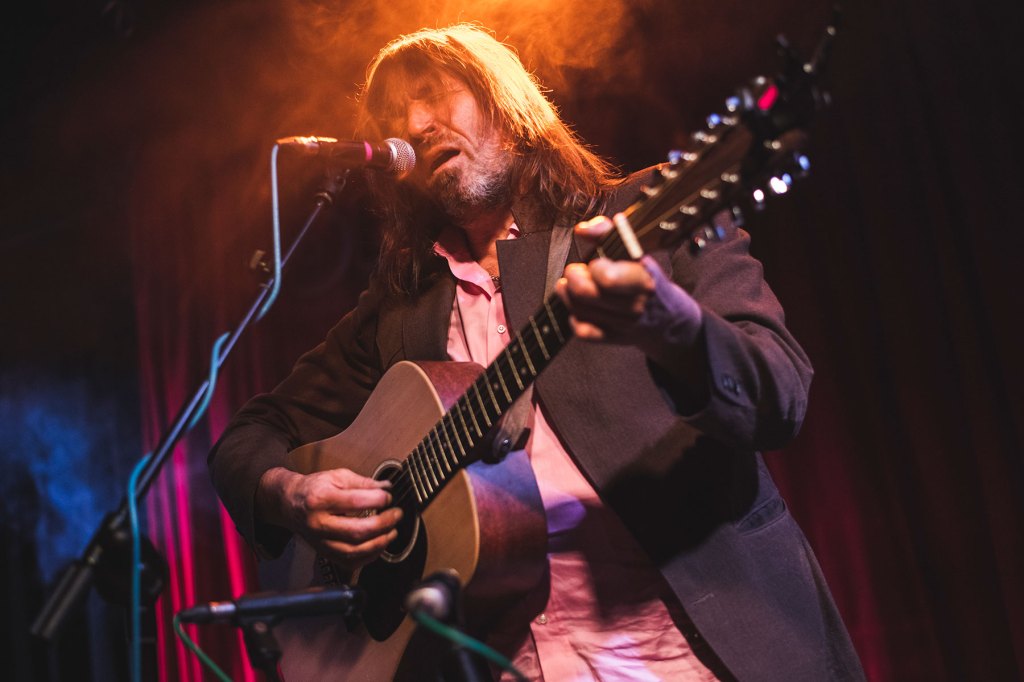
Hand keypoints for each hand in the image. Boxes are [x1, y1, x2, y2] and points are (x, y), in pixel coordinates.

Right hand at [256, 467, 402, 570]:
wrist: (290, 504)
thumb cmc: (314, 489)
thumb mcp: (337, 476)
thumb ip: (363, 482)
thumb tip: (386, 488)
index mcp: (320, 499)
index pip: (354, 502)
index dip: (377, 500)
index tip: (388, 496)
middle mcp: (318, 524)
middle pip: (356, 532)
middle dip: (383, 524)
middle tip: (397, 514)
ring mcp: (320, 542)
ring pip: (353, 552)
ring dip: (379, 543)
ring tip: (392, 531)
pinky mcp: (325, 553)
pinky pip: (350, 562)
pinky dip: (369, 556)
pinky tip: (379, 544)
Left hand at [555, 215, 703, 354]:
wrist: (670, 318)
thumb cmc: (647, 278)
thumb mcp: (636, 250)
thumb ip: (608, 231)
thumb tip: (581, 230)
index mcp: (643, 279)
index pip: (607, 278)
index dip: (594, 267)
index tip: (596, 262)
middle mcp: (635, 304)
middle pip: (586, 294)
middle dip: (573, 277)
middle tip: (574, 270)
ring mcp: (624, 324)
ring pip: (580, 310)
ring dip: (568, 294)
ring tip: (569, 284)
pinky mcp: (614, 338)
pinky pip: (583, 332)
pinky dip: (574, 318)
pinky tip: (579, 308)